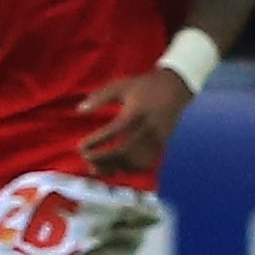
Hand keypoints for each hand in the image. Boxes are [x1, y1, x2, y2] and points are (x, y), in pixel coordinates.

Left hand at [77, 68, 193, 174]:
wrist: (176, 88)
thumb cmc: (145, 85)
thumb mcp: (120, 86)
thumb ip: (99, 97)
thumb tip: (79, 110)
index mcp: (136, 112)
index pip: (114, 131)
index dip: (96, 142)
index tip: (81, 147)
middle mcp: (148, 128)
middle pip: (124, 151)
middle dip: (102, 159)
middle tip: (86, 159)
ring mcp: (157, 139)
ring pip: (135, 162)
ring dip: (115, 167)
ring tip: (97, 168)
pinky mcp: (162, 145)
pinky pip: (145, 164)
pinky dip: (129, 169)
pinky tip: (116, 167)